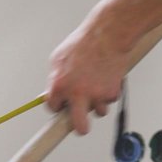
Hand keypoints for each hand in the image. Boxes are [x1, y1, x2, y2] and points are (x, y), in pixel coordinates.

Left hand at [47, 4, 133, 134]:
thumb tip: (50, 93)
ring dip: (98, 102)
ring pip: (98, 111)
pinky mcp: (111, 92)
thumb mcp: (59, 58)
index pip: (53, 108)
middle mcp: (76, 93)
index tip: (62, 107)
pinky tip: (107, 76)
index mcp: (59, 86)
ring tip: (97, 84)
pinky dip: (109, 91)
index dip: (59, 106)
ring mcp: (95, 95)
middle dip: (79, 127)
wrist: (107, 34)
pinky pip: (110, 100)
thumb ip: (55, 78)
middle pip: (79, 126)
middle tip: (80, 124)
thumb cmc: (83, 43)